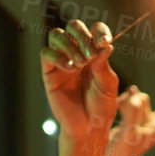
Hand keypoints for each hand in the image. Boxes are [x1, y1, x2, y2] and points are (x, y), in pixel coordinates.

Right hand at [40, 21, 117, 142]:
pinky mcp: (50, 72)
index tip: (105, 42)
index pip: (94, 30)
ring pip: (57, 35)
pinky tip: (70, 69)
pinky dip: (58, 57)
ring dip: (70, 45)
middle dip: (82, 35)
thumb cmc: (101, 108)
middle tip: (91, 55)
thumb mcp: (108, 85)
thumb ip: (104, 65)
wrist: (88, 128)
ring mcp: (62, 61)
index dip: (99, 31)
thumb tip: (105, 45)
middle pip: (73, 26)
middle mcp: (77, 52)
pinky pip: (47, 53)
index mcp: (94, 53)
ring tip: (81, 64)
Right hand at [104, 76, 154, 155]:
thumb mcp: (127, 134)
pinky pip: (128, 99)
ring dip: (130, 102)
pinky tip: (112, 111)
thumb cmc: (118, 155)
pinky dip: (121, 102)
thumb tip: (137, 92)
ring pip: (141, 98)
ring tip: (119, 117)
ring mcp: (142, 121)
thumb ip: (133, 113)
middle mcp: (154, 125)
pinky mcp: (129, 118)